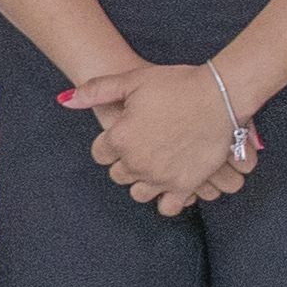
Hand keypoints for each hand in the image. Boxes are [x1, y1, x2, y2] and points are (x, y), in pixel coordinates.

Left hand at [59, 61, 249, 212]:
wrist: (220, 94)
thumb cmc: (176, 83)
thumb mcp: (132, 80)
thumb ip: (97, 91)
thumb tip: (66, 100)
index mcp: (119, 138)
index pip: (100, 154)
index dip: (111, 143)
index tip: (125, 134)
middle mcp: (136, 162)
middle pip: (118, 175)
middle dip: (127, 162)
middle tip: (144, 146)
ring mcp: (161, 176)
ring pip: (139, 193)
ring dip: (144, 182)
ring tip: (157, 165)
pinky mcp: (185, 185)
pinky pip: (167, 206)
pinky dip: (166, 200)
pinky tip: (171, 184)